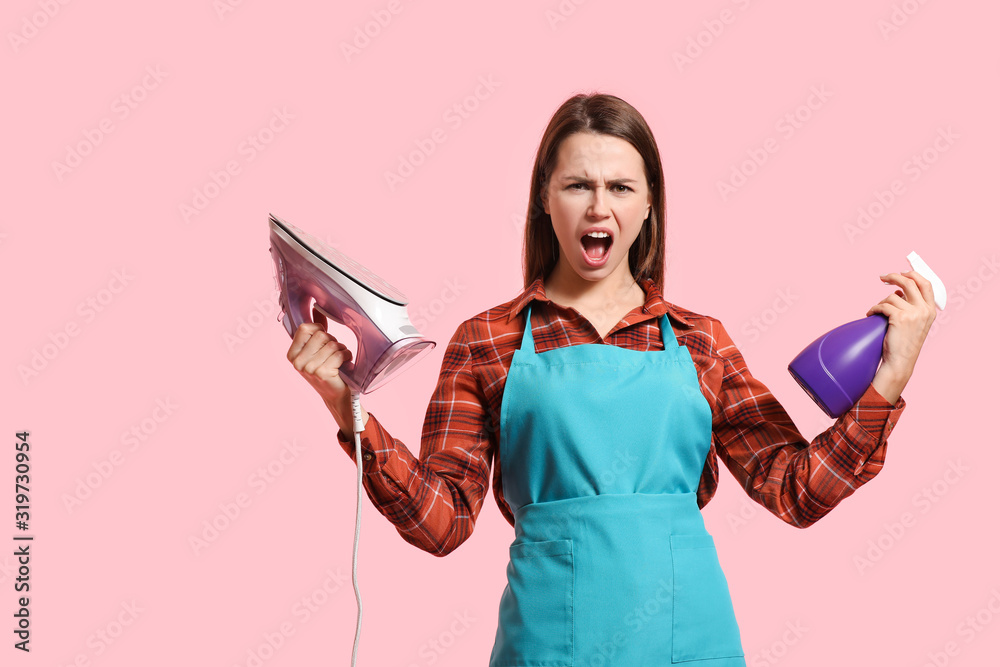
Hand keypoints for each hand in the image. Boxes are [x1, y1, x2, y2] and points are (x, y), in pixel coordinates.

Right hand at [286, 308, 354, 408]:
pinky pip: (339, 354)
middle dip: (332, 341)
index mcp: (292, 354)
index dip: (319, 330)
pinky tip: (344, 365)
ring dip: (341, 350)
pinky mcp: (322, 373)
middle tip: (332, 354)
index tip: (323, 341)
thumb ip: (316, 329)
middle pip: (321, 335)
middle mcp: (297, 362)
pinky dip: (346, 357)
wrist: (335, 395)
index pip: (305, 328)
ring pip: (332, 344)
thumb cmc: (328, 369)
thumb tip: (315, 307)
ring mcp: (308, 368)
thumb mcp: (317, 349)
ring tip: (338, 360)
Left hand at [864, 270, 937, 393]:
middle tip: (882, 277)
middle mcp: (924, 310)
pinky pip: (883, 305)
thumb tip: (898, 290)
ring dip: (881, 302)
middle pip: (909, 282)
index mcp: (931, 310)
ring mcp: (913, 314)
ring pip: (892, 296)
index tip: (902, 272)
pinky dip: (874, 309)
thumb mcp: (916, 323)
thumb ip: (912, 306)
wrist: (900, 362)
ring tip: (878, 311)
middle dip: (894, 276)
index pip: (926, 284)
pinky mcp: (900, 318)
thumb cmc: (904, 344)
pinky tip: (871, 314)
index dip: (914, 274)